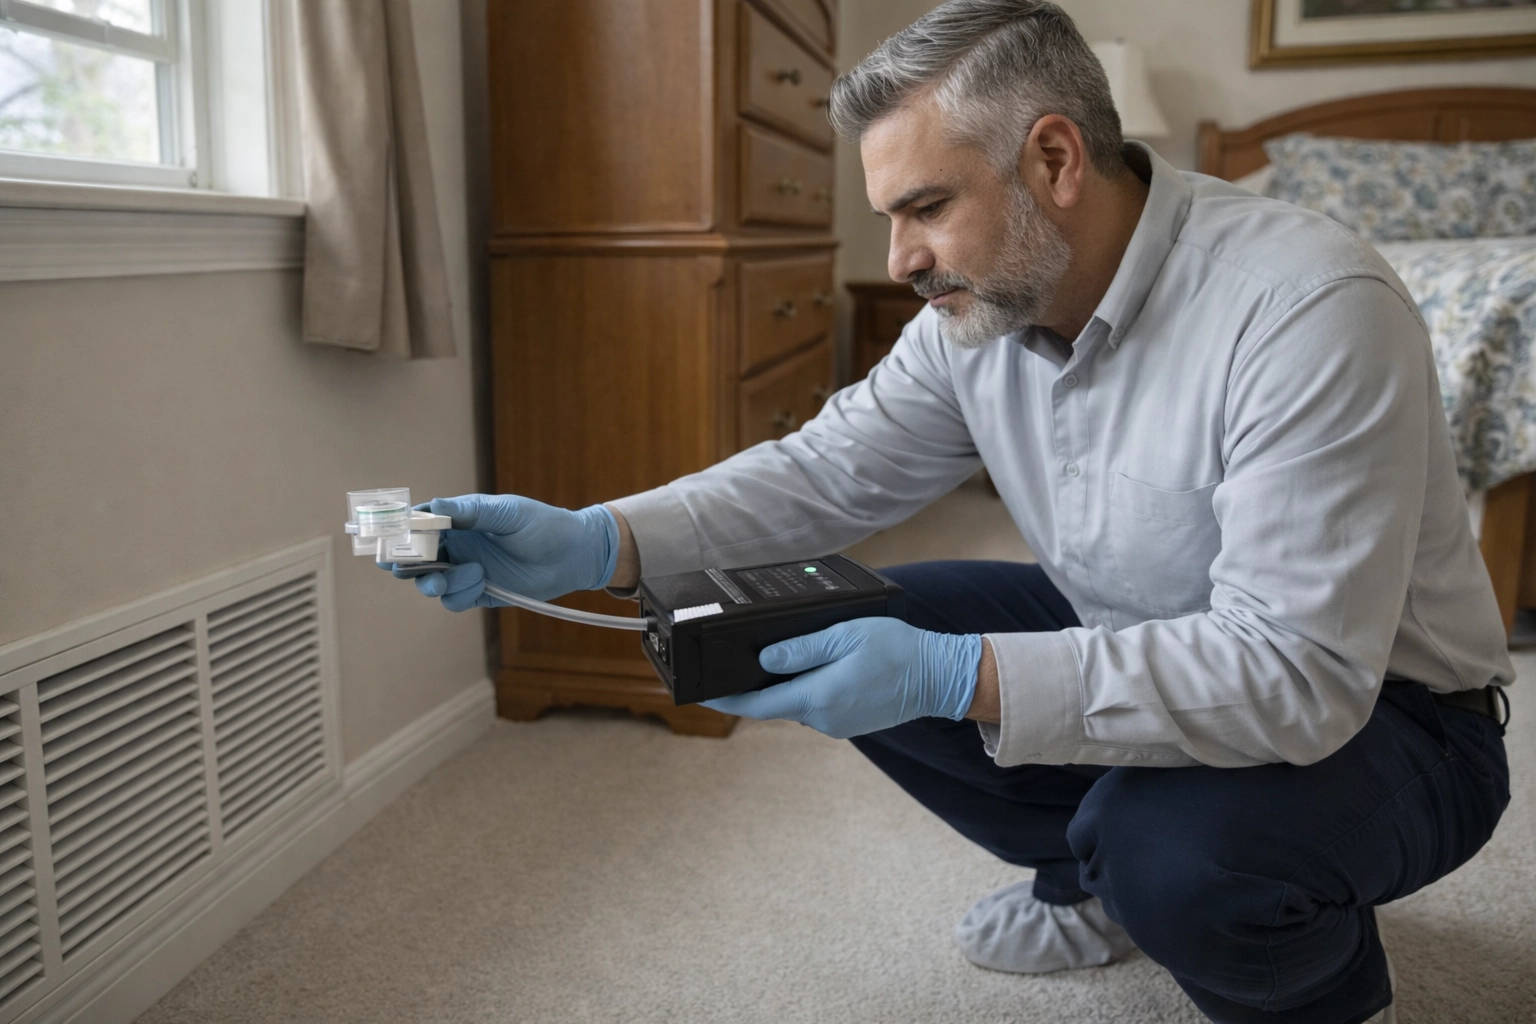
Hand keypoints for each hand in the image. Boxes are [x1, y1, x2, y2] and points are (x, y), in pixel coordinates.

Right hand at [398, 494, 617, 610]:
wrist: (573, 555)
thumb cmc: (542, 525)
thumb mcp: (507, 512)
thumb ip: (471, 512)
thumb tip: (433, 507)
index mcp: (458, 520)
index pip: (418, 524)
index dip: (400, 530)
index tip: (390, 536)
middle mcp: (457, 545)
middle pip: (413, 557)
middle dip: (402, 562)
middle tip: (398, 565)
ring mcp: (465, 570)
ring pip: (429, 581)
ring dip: (430, 580)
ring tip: (444, 577)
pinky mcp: (478, 593)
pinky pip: (453, 600)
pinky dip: (458, 593)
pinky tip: (480, 581)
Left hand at [702, 617, 981, 738]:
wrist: (939, 676)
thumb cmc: (897, 649)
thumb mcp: (845, 636)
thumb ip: (802, 649)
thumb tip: (764, 658)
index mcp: (819, 697)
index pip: (758, 705)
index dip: (727, 700)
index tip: (702, 696)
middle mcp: (823, 718)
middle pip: (774, 705)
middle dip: (752, 689)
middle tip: (729, 669)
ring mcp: (837, 724)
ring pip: (795, 704)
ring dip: (781, 688)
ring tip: (768, 662)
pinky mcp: (848, 722)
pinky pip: (815, 705)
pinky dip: (804, 690)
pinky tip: (809, 669)